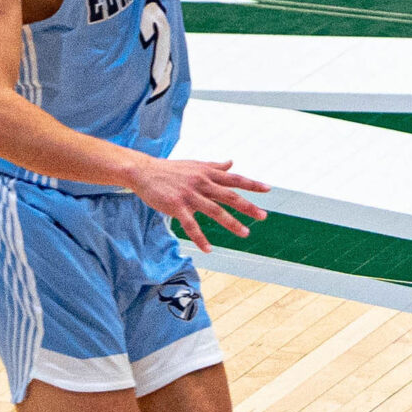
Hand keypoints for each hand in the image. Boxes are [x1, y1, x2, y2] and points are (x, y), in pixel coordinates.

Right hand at [132, 156, 269, 252]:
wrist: (144, 171)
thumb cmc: (171, 169)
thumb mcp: (196, 165)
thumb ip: (215, 166)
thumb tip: (231, 162)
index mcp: (207, 173)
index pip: (234, 179)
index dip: (251, 184)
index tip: (268, 189)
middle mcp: (201, 183)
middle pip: (229, 196)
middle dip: (247, 206)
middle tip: (263, 216)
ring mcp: (189, 195)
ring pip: (214, 211)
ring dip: (231, 223)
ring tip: (244, 233)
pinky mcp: (176, 206)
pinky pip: (191, 225)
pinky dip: (200, 238)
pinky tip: (209, 249)